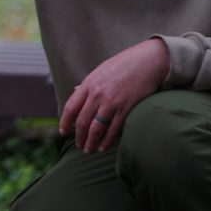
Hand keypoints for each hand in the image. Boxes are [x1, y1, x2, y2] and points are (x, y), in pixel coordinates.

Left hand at [58, 38, 169, 152]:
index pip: (70, 107)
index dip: (64, 122)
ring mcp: (112, 102)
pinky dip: (106, 141)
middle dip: (79, 136)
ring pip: (96, 128)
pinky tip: (102, 147)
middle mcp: (97, 94)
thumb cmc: (124, 65)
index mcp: (89, 84)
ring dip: (90, 142)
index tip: (63, 131)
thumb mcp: (101, 71)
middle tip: (78, 145)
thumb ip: (89, 85)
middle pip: (82, 121)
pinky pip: (113, 129)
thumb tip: (76, 92)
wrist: (148, 61)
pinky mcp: (126, 109)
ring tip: (88, 149)